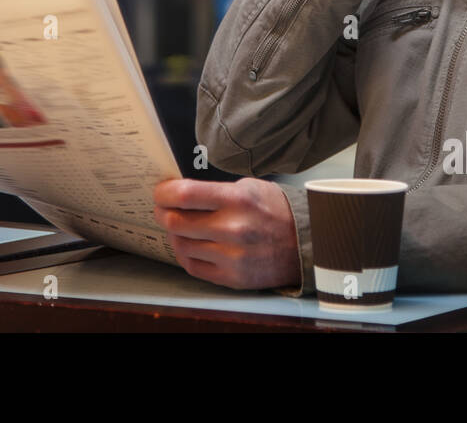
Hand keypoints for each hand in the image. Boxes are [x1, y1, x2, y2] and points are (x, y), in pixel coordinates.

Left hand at [153, 178, 300, 288]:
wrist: (304, 242)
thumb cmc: (275, 210)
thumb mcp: (248, 188)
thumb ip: (214, 192)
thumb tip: (178, 194)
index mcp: (237, 200)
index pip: (185, 194)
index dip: (164, 193)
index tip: (161, 192)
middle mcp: (233, 229)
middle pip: (175, 222)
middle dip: (162, 213)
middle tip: (163, 209)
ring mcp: (232, 256)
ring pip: (181, 245)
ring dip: (174, 234)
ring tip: (180, 226)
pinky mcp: (232, 277)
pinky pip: (192, 267)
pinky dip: (186, 254)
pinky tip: (191, 244)